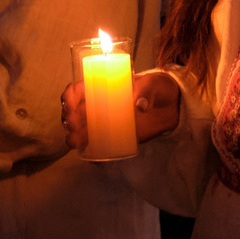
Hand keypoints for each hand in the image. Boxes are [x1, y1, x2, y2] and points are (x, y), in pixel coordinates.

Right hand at [61, 68, 183, 151]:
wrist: (171, 106)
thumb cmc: (157, 88)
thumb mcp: (153, 83)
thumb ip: (147, 91)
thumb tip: (139, 105)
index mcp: (103, 86)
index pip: (77, 90)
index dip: (69, 96)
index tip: (70, 104)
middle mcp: (99, 104)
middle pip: (74, 111)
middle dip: (68, 118)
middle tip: (73, 124)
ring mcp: (106, 122)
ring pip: (81, 129)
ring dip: (73, 135)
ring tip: (74, 141)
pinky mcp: (115, 136)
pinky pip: (97, 144)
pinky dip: (90, 151)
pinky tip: (86, 155)